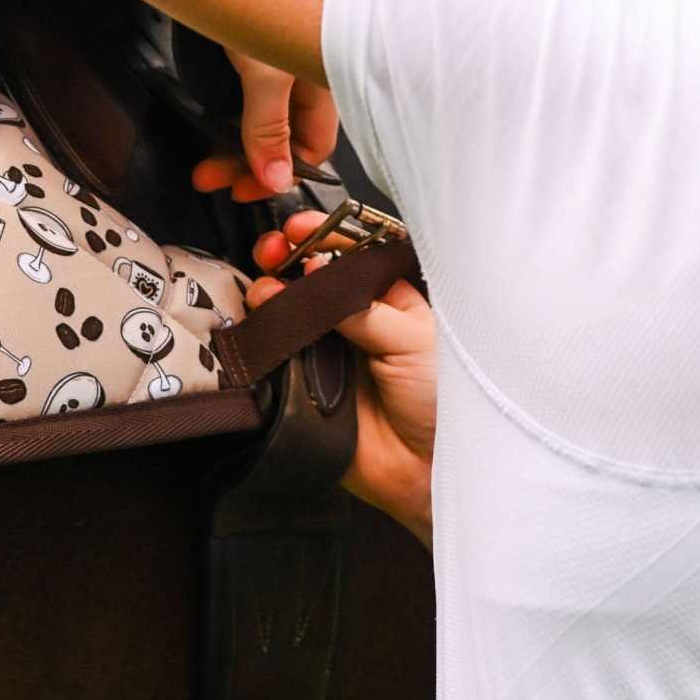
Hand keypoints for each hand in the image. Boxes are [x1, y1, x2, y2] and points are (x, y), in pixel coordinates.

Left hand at [188, 45, 339, 202]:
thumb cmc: (262, 1)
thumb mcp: (267, 74)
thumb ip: (271, 128)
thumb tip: (278, 179)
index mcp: (326, 86)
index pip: (313, 148)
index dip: (280, 174)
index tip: (244, 189)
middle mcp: (305, 80)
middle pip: (283, 138)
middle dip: (246, 164)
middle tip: (211, 178)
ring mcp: (277, 67)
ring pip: (259, 121)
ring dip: (230, 145)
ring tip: (202, 163)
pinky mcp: (250, 52)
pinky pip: (242, 99)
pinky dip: (225, 119)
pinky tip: (207, 128)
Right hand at [243, 209, 436, 544]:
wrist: (426, 473)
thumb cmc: (440, 401)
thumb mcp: (412, 339)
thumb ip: (359, 306)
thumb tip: (315, 274)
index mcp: (389, 299)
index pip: (350, 254)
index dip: (324, 236)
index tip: (300, 227)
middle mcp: (354, 320)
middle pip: (310, 275)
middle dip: (287, 256)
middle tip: (275, 251)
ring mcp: (326, 349)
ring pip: (287, 308)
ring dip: (270, 289)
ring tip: (267, 287)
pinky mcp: (303, 382)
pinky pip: (275, 351)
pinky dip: (261, 332)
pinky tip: (259, 318)